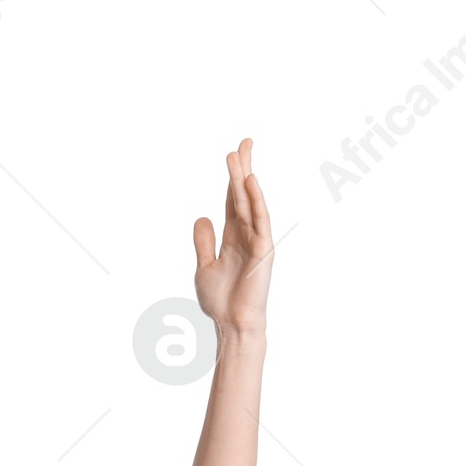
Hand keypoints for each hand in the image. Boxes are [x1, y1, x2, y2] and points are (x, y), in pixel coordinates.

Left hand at [193, 138, 271, 338]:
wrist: (232, 325)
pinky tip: (250, 182)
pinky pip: (260, 220)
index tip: (235, 152)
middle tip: (244, 141)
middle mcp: (245, 233)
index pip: (233, 199)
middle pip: (243, 194)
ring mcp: (256, 240)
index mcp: (232, 235)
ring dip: (244, 178)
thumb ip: (204, 242)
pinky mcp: (263, 250)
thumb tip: (202, 217)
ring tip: (239, 154)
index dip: (233, 176)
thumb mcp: (204, 267)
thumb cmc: (221, 301)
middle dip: (242, 168)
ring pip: (249, 202)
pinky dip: (256, 200)